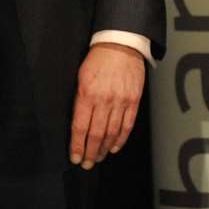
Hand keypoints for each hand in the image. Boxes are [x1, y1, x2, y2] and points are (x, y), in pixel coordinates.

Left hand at [68, 42, 145, 168]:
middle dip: (90, 152)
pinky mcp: (134, 99)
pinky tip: (115, 146)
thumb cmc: (98, 59)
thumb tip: (78, 125)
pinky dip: (121, 138)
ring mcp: (121, 100)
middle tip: (87, 163)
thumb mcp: (81, 77)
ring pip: (112, 132)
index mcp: (87, 94)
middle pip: (96, 134)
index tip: (75, 157)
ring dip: (105, 149)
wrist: (121, 44)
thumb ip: (79, 100)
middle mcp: (104, 100)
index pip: (80, 128)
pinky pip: (128, 124)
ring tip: (99, 157)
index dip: (77, 146)